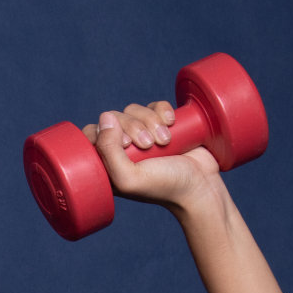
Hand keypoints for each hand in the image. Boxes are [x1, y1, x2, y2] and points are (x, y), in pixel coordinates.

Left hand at [83, 101, 221, 211]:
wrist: (200, 185)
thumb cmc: (163, 187)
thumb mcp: (128, 178)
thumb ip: (109, 151)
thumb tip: (105, 117)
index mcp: (107, 164)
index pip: (91, 134)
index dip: (105, 132)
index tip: (125, 145)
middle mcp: (122, 149)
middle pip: (114, 118)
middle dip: (133, 126)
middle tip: (148, 145)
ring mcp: (142, 135)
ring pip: (134, 110)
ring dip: (150, 121)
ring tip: (164, 140)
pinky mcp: (162, 125)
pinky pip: (154, 106)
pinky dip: (162, 111)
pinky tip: (171, 123)